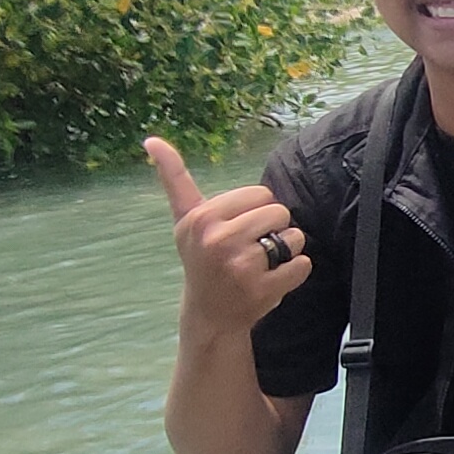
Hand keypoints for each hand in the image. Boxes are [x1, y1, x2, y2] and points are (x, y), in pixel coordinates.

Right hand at [146, 137, 314, 341]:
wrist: (209, 314)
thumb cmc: (200, 257)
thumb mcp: (184, 218)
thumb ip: (174, 177)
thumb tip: (151, 139)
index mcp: (202, 218)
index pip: (261, 194)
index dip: (256, 210)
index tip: (237, 227)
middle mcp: (219, 240)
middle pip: (280, 212)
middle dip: (273, 228)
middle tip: (251, 247)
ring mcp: (241, 266)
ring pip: (294, 237)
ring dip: (286, 249)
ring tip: (262, 263)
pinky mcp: (263, 289)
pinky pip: (302, 265)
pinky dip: (295, 271)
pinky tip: (272, 280)